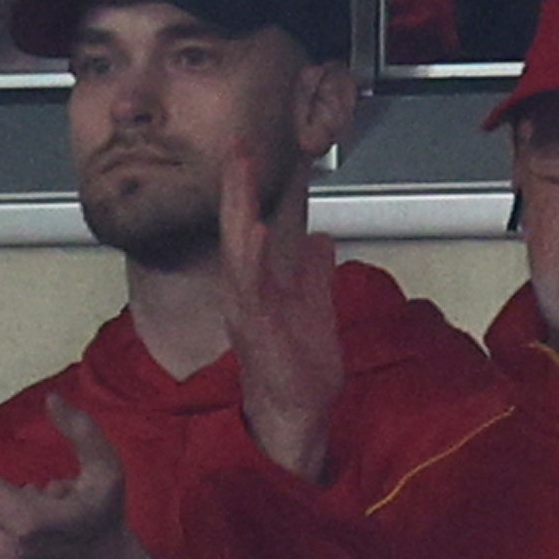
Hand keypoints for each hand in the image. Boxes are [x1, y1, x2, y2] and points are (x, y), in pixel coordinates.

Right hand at [221, 143, 343, 483]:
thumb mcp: (315, 308)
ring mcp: (247, 309)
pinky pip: (250, 288)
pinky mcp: (256, 329)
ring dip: (239, 212)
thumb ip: (315, 274)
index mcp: (259, 284)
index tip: (247, 153)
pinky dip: (253, 258)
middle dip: (236, 188)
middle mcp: (246, 292)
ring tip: (240, 174)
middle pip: (238, 230)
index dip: (247, 192)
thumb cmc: (300, 367)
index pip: (250, 228)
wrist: (297, 411)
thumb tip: (322, 240)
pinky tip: (258, 232)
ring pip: (238, 251)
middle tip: (237, 147)